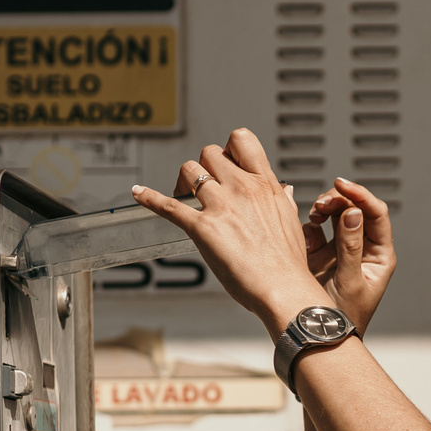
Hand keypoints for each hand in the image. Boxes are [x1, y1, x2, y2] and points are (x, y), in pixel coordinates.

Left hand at [131, 130, 327, 336]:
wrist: (283, 289)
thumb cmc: (288, 264)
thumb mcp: (291, 222)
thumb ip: (284, 201)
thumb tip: (284, 190)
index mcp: (265, 185)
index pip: (241, 141)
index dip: (228, 147)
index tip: (225, 162)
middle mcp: (242, 189)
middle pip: (210, 153)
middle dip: (202, 165)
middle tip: (201, 185)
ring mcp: (221, 206)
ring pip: (189, 170)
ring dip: (182, 181)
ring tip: (182, 195)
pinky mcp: (202, 228)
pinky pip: (168, 205)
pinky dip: (149, 197)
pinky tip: (138, 193)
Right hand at [301, 177, 396, 331]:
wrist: (320, 336)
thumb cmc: (343, 318)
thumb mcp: (349, 282)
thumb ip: (351, 247)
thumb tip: (354, 213)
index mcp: (379, 255)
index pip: (376, 214)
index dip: (361, 195)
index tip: (343, 185)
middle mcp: (361, 248)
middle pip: (354, 209)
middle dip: (338, 200)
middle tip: (321, 204)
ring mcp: (340, 249)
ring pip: (334, 214)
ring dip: (323, 209)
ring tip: (314, 215)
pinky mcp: (320, 253)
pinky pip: (315, 229)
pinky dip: (309, 227)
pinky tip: (306, 238)